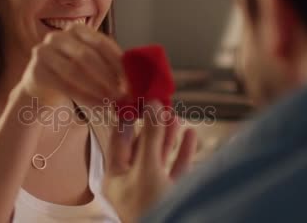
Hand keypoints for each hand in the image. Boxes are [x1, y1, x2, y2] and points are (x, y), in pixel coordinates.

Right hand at [17, 24, 126, 106]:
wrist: (43, 86)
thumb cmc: (74, 73)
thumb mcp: (92, 64)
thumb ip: (110, 65)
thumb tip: (137, 78)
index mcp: (76, 29)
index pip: (102, 43)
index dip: (118, 63)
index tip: (131, 80)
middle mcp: (58, 36)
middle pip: (88, 56)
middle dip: (108, 77)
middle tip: (123, 94)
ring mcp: (43, 52)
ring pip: (74, 71)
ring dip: (96, 88)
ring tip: (112, 102)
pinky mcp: (35, 70)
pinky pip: (63, 85)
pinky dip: (83, 97)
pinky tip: (97, 106)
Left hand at [103, 101, 197, 222]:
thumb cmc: (150, 207)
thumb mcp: (147, 168)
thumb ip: (150, 136)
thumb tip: (152, 104)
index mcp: (116, 176)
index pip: (118, 140)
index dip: (127, 118)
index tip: (136, 99)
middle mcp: (132, 181)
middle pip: (141, 146)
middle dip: (152, 126)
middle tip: (160, 105)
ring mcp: (152, 188)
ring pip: (160, 156)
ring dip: (168, 136)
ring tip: (175, 116)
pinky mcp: (171, 193)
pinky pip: (176, 168)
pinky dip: (183, 151)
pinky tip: (191, 135)